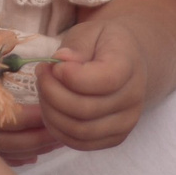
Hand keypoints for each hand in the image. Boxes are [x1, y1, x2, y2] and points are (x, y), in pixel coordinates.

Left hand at [40, 17, 151, 149]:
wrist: (127, 62)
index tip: (55, 64)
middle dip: (51, 93)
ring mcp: (127, 122)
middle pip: (85, 109)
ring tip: (44, 91)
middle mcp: (134, 97)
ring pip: (79, 131)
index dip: (70, 76)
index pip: (104, 80)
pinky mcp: (116, 138)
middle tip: (41, 75)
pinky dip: (58, 130)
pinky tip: (51, 109)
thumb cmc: (104, 44)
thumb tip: (61, 61)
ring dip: (51, 113)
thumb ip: (77, 45)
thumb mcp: (91, 30)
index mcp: (129, 65)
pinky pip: (80, 144)